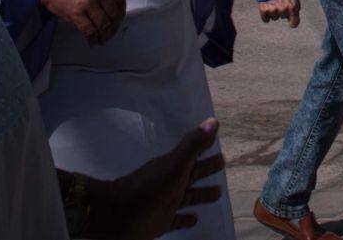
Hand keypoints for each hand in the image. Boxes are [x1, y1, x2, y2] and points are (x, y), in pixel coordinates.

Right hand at [41, 0, 126, 44]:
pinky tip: (92, 42)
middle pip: (114, 14)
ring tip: (102, 40)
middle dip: (114, 27)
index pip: (121, 0)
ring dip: (105, 35)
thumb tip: (113, 9)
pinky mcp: (76, 12)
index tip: (118, 20)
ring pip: (103, 24)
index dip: (121, 13)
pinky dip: (93, 38)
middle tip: (111, 33)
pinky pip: (89, 30)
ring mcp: (88, 2)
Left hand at [86, 118, 225, 239]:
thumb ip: (193, 144)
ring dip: (202, 194)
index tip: (216, 138)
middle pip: (194, 174)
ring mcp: (167, 203)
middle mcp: (173, 183)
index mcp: (176, 167)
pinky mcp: (162, 222)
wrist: (119, 214)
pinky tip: (195, 219)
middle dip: (208, 168)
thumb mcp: (174, 164)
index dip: (205, 146)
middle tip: (223, 163)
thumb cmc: (149, 187)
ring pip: (190, 197)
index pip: (194, 153)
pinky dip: (187, 219)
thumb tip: (214, 121)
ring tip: (218, 193)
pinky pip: (178, 220)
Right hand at [259, 0, 301, 27]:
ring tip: (273, 2)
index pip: (294, 22)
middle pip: (283, 17)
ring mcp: (273, 8)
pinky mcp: (263, 8)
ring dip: (274, 12)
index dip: (293, 22)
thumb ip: (295, 6)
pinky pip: (265, 19)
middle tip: (280, 1)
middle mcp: (283, 8)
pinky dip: (266, 16)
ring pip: (274, 18)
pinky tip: (267, 7)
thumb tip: (292, 18)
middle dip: (283, 11)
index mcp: (292, 5)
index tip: (292, 23)